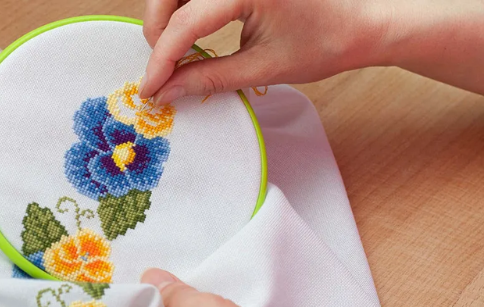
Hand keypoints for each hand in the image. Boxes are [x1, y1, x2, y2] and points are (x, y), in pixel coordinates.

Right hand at [139, 0, 483, 102]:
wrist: (362, 23)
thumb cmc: (324, 43)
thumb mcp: (264, 67)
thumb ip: (208, 77)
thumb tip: (167, 91)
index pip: (187, 21)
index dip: (162, 59)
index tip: (149, 88)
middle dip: (159, 31)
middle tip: (162, 69)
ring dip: (168, 18)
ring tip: (176, 53)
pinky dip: (186, 10)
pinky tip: (192, 34)